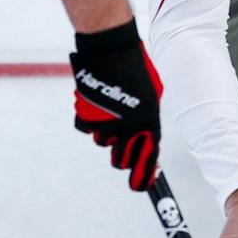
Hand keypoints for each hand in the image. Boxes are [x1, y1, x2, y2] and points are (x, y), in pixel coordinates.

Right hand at [69, 21, 161, 190]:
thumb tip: (147, 146)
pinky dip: (90, 119)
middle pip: (120, 161)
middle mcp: (129, 128)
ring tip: (111, 107)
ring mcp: (107, 125)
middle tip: (119, 140)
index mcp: (150, 122)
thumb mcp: (151, 97)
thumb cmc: (135, 71)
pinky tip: (97, 103)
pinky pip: (87, 129)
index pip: (149, 159)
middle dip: (120, 155)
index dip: (143, 176)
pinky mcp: (87, 118)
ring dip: (106, 131)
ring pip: (103, 143)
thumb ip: (148, 122)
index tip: (140, 187)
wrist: (111, 50)